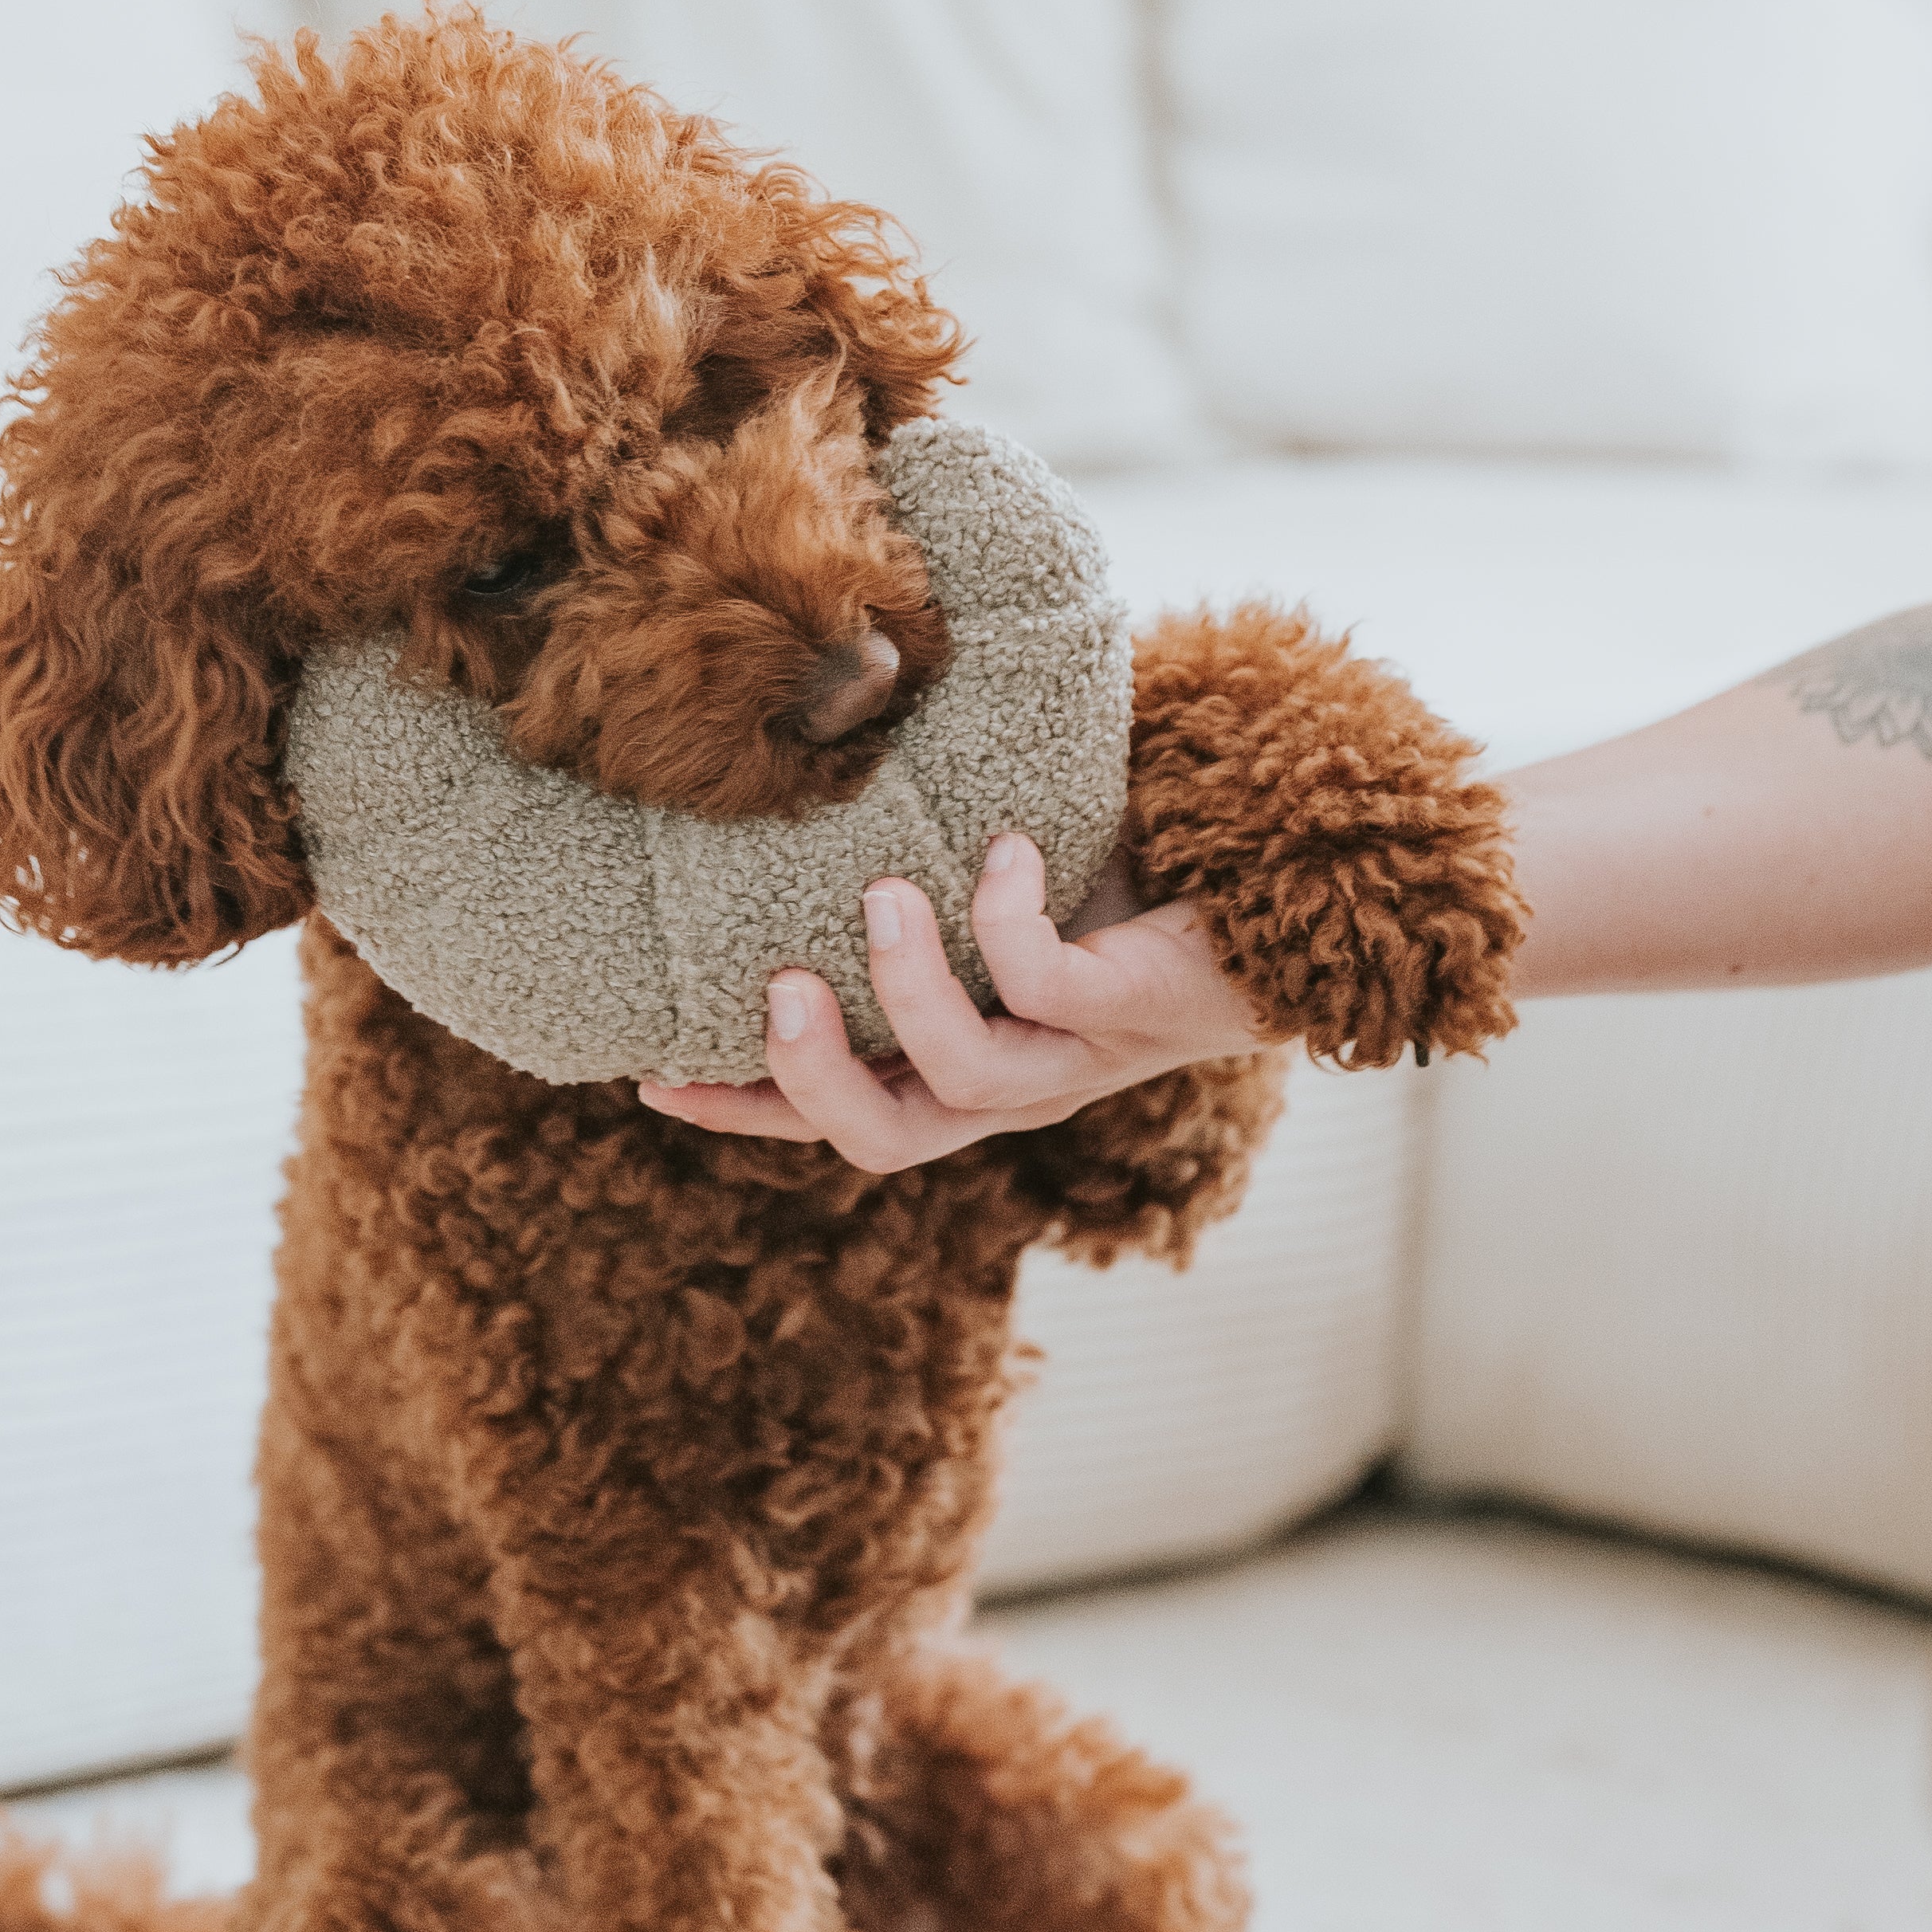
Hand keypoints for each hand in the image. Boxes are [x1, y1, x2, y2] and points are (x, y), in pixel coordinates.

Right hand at [638, 835, 1277, 1172]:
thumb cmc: (1130, 892)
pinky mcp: (1129, 1015)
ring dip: (906, 986)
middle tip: (777, 985)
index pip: (839, 1121)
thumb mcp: (992, 895)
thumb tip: (803, 790)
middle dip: (811, 1077)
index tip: (654, 1077)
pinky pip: (1040, 984)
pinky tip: (1001, 848)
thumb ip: (910, 878)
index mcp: (965, 1076)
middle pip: (882, 1141)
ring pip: (957, 1078)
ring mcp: (1074, 1063)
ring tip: (884, 893)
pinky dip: (1003, 915)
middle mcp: (1014, 1090)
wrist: (1277, 897)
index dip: (746, 1112)